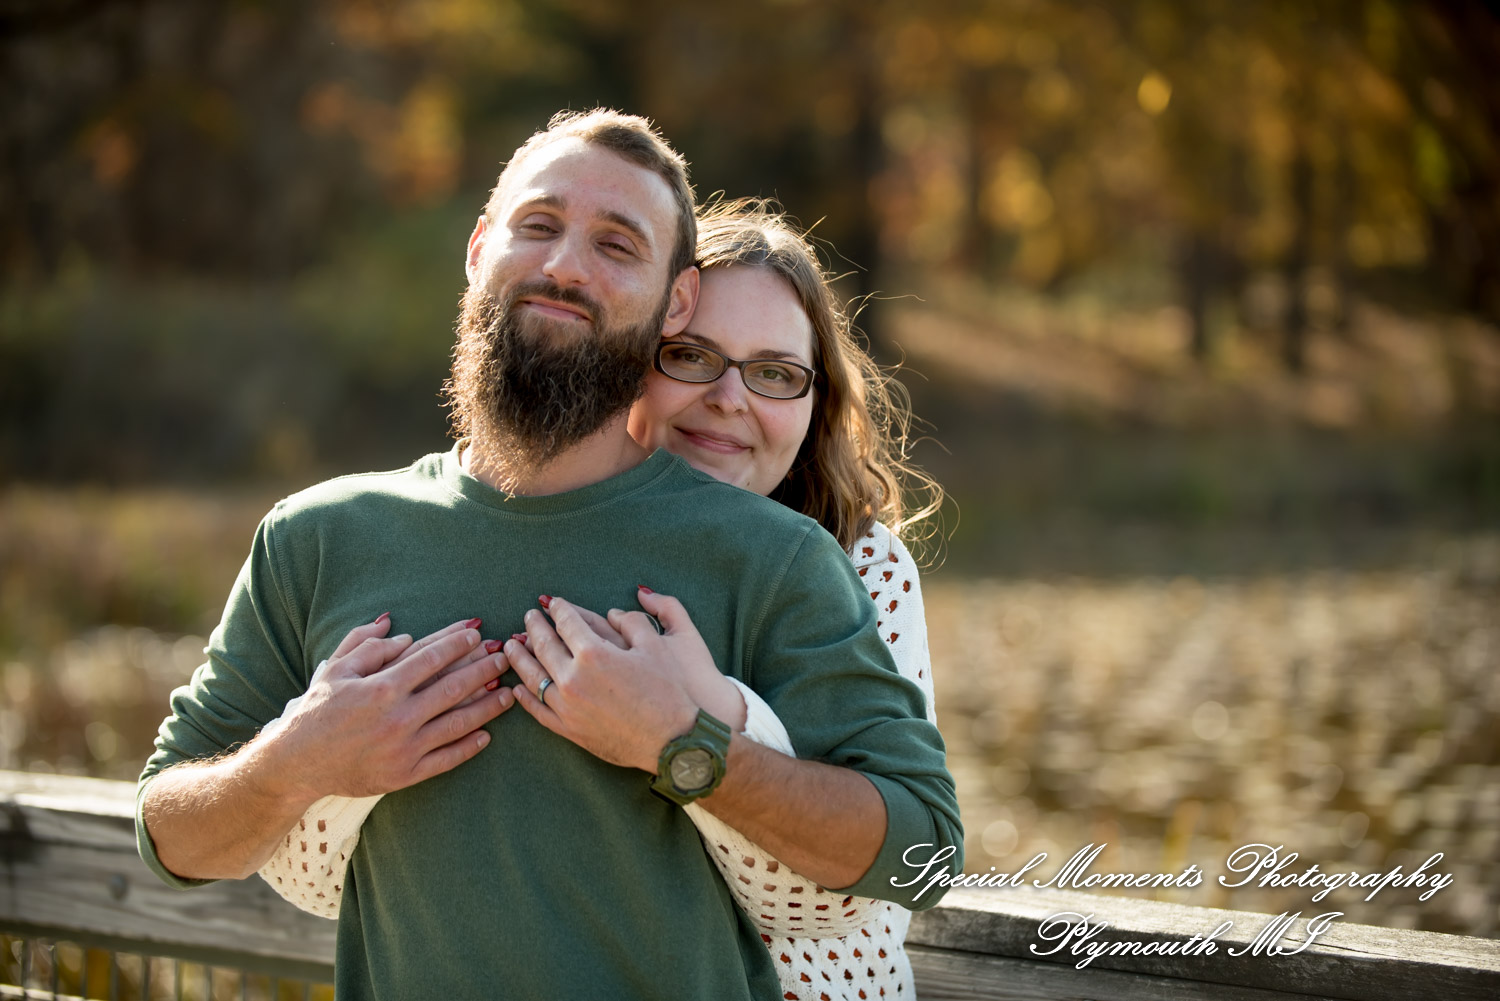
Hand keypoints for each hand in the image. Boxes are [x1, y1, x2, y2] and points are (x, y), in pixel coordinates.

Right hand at [261, 614, 513, 801]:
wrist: (297, 763)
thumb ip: (366, 644)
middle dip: (482, 669)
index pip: (430, 658)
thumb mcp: (335, 669)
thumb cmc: (317, 711)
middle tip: (503, 657)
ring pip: (457, 724)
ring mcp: (404, 749)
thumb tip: (399, 629)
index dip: (457, 643)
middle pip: (453, 688)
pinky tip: (487, 735)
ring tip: (508, 693)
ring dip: (487, 707)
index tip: (476, 634)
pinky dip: (469, 747)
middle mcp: (398, 718)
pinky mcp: (404, 775)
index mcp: (382, 688)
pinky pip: (446, 759)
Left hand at [505, 588, 743, 772]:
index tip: (552, 602)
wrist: (674, 741)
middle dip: (534, 628)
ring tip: (511, 647)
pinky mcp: (570, 730)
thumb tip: (614, 612)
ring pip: (533, 678)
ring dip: (519, 659)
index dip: (558, 609)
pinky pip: (538, 711)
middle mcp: (573, 678)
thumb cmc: (669, 692)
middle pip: (544, 647)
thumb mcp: (655, 646)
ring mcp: (568, 707)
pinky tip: (517, 688)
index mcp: (593, 653)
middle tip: (528, 617)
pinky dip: (525, 698)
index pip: (567, 623)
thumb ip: (631, 622)